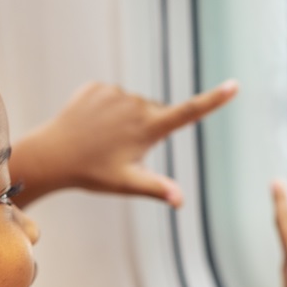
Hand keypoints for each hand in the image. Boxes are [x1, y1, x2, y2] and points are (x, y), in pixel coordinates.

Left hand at [9, 80, 236, 206]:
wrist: (52, 155)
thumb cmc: (92, 173)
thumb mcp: (127, 183)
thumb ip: (157, 188)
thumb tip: (180, 201)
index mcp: (149, 128)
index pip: (189, 113)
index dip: (214, 100)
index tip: (234, 85)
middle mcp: (136, 104)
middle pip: (156, 112)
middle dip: (149, 128)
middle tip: (123, 150)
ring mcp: (116, 93)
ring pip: (133, 105)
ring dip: (127, 119)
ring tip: (103, 139)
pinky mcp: (98, 86)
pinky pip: (112, 97)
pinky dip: (107, 110)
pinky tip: (91, 126)